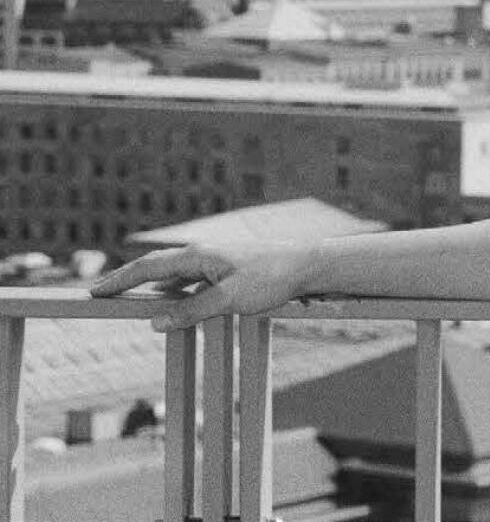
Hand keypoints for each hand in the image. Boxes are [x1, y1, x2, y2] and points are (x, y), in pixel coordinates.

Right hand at [88, 242, 314, 330]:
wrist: (308, 264)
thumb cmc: (272, 277)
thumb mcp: (230, 299)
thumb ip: (192, 311)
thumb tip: (155, 322)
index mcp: (197, 256)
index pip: (148, 268)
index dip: (119, 281)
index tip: (94, 292)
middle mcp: (202, 255)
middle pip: (155, 269)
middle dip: (128, 283)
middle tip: (101, 296)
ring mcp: (214, 262)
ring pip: (174, 277)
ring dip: (152, 289)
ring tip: (128, 302)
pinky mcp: (226, 270)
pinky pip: (191, 282)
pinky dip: (175, 293)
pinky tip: (171, 304)